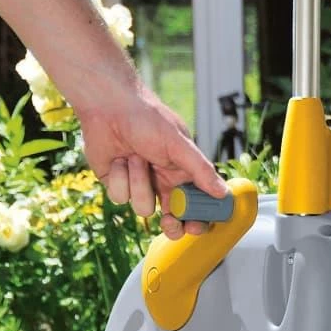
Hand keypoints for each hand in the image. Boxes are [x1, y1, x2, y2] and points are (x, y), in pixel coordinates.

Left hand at [77, 84, 228, 239]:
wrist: (106, 105)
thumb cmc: (145, 117)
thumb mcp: (179, 144)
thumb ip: (201, 170)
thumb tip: (223, 192)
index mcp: (183, 174)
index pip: (197, 205)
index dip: (198, 219)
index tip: (195, 225)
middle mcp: (164, 183)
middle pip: (174, 220)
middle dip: (173, 225)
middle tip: (171, 222)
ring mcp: (140, 185)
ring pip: (144, 208)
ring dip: (139, 182)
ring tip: (135, 157)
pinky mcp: (118, 184)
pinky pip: (121, 198)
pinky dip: (119, 178)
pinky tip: (118, 159)